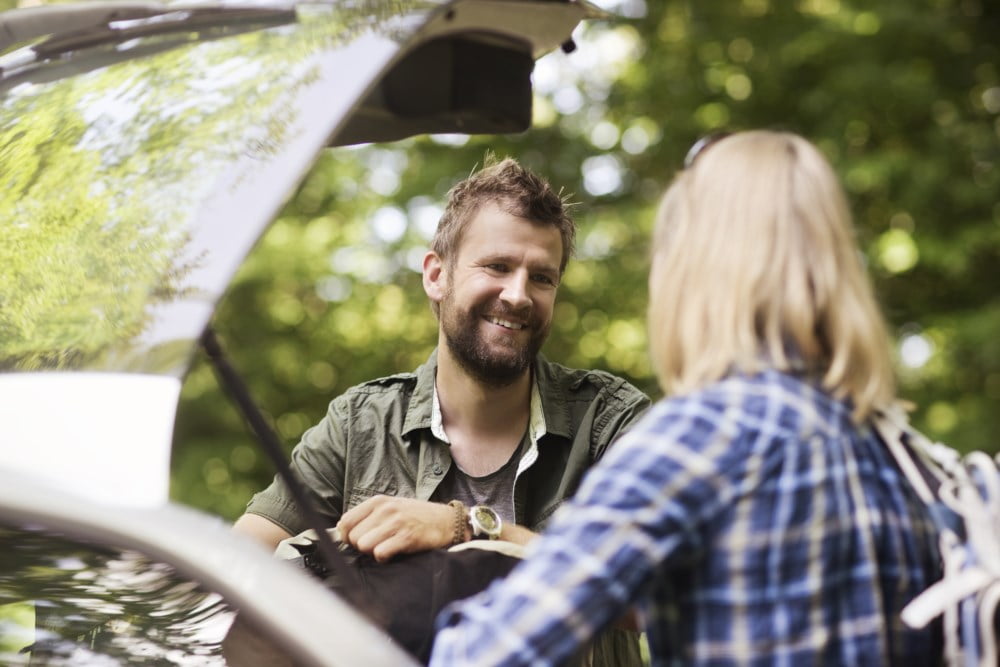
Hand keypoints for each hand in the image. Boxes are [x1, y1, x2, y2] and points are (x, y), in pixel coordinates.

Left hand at [336, 496, 455, 561]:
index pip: (345, 522)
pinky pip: (380, 553)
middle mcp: (385, 509)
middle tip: (377, 544)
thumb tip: (341, 532)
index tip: (357, 541)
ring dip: (373, 552)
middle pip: (353, 537)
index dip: (347, 536)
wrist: (446, 521)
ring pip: (364, 545)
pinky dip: (384, 558)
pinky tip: (394, 553)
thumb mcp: (391, 508)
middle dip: (361, 546)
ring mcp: (396, 522)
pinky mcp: (406, 537)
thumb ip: (368, 517)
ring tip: (386, 547)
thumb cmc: (416, 517)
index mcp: (378, 501)